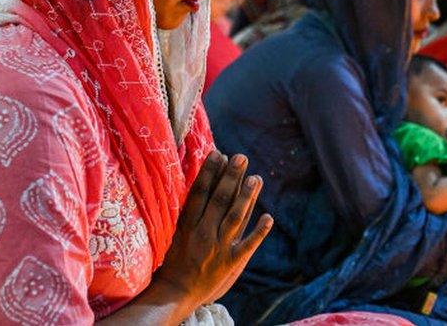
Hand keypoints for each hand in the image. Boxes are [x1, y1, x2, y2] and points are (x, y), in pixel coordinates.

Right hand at [154, 152, 272, 307]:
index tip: (218, 153)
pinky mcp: (231, 263)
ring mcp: (218, 248)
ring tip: (256, 178)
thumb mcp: (179, 231)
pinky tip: (269, 218)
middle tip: (241, 157)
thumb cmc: (177, 258)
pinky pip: (248, 245)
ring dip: (247, 198)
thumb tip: (207, 181)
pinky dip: (259, 232)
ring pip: (235, 218)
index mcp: (188, 225)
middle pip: (219, 201)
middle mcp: (203, 234)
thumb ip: (193, 210)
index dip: (209, 172)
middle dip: (230, 178)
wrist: (176, 292)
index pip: (200, 193)